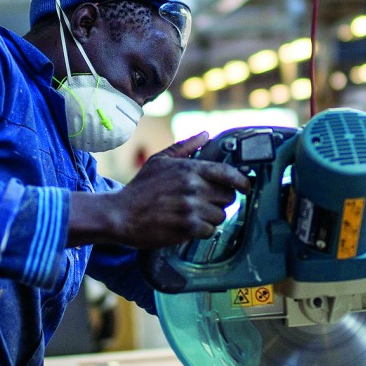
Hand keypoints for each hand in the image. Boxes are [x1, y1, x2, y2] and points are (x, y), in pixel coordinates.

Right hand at [69, 132, 250, 248]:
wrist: (120, 214)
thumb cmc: (140, 188)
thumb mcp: (160, 161)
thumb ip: (185, 147)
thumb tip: (206, 134)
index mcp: (190, 168)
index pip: (229, 173)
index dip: (242, 181)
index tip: (245, 187)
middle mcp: (194, 186)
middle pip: (228, 196)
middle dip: (219, 201)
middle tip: (205, 203)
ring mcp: (192, 208)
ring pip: (220, 215)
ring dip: (210, 218)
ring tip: (193, 215)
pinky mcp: (188, 227)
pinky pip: (210, 231)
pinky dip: (201, 231)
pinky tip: (187, 226)